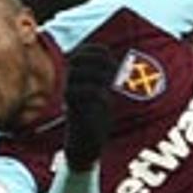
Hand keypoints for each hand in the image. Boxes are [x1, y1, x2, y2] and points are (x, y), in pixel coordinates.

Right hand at [62, 43, 116, 168]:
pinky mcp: (71, 109)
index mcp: (76, 75)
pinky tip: (106, 100)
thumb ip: (106, 76)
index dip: (97, 51)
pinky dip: (95, 93)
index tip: (111, 58)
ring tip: (110, 85)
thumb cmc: (96, 115)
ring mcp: (69, 95)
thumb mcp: (103, 91)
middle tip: (114, 72)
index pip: (80, 51)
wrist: (86, 142)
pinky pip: (75, 93)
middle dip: (98, 61)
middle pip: (76, 59)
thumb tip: (123, 61)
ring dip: (97, 75)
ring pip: (74, 73)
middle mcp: (69, 82)